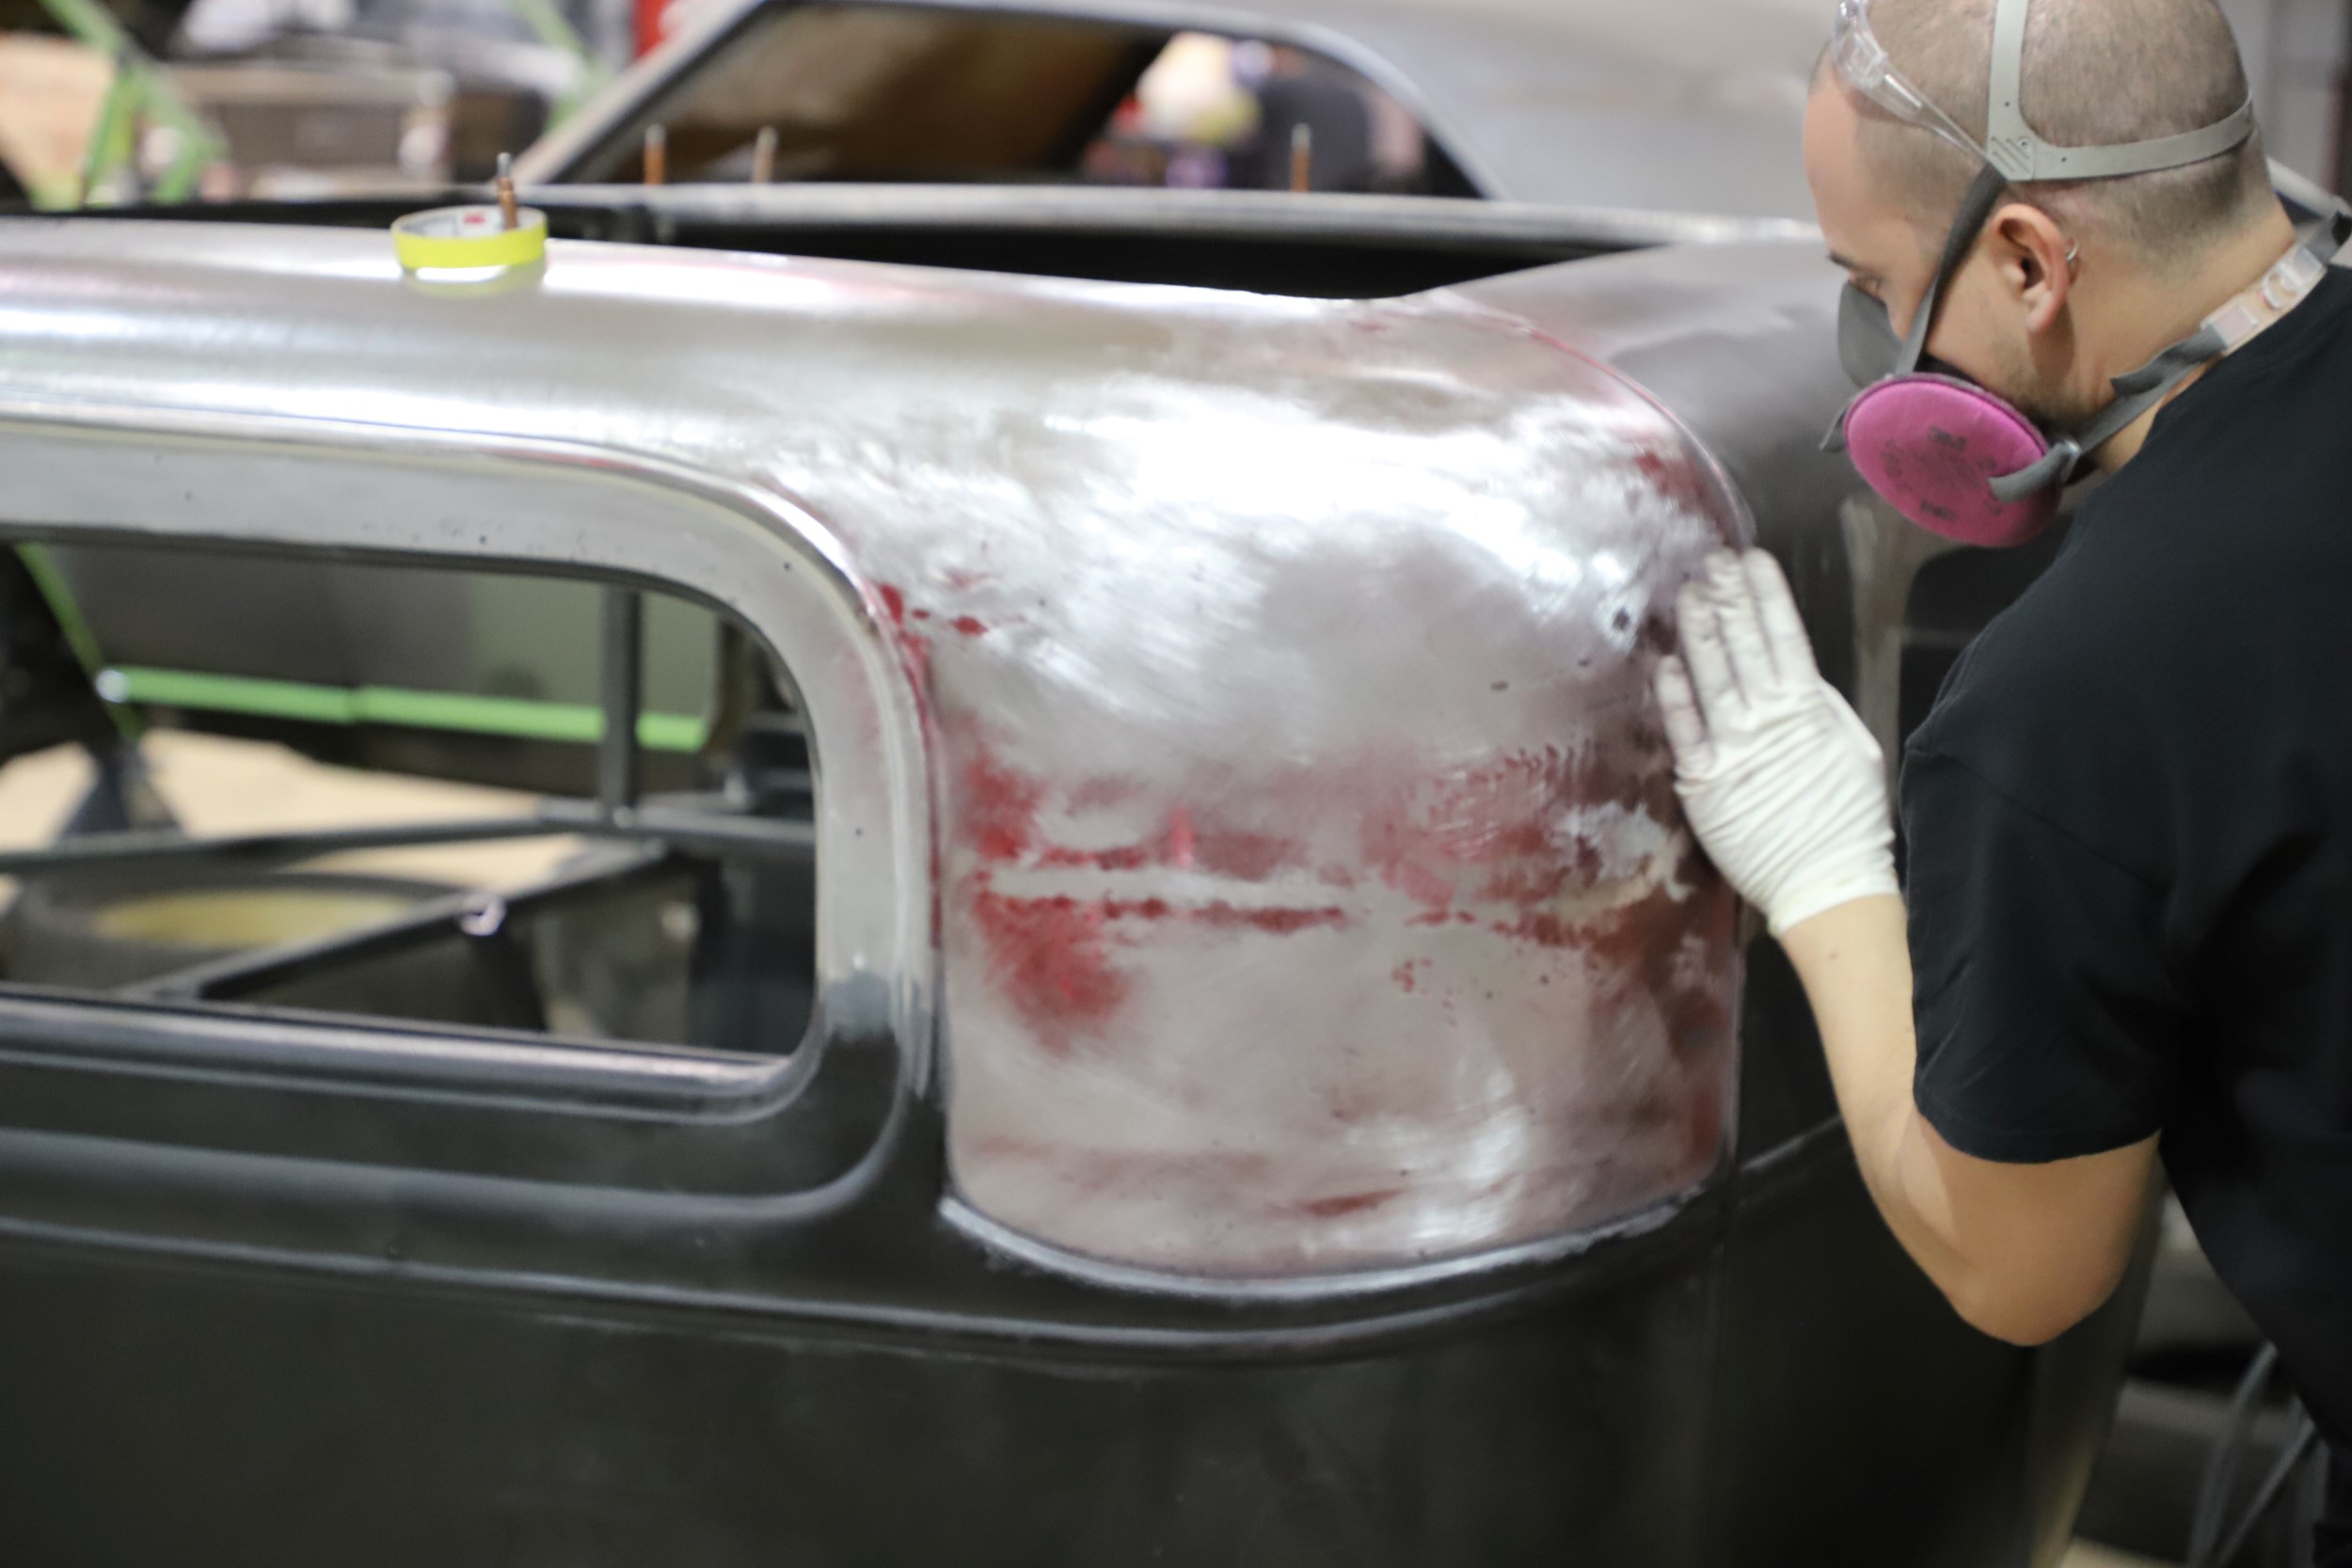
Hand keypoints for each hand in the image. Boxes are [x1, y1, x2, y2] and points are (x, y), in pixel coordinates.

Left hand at [1655, 549, 1898, 935]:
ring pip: (1710, 674)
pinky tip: (1665, 661)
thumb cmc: (1847, 818)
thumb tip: (1797, 672)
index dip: (1766, 593)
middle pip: (1743, 643)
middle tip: (1711, 558)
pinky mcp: (1702, 779)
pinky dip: (1674, 693)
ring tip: (1688, 591)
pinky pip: (1683, 727)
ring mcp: (1732, 746)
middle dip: (1728, 595)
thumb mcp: (1856, 747)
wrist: (1825, 883)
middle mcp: (1767, 717)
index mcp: (1809, 706)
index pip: (1784, 634)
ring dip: (1698, 628)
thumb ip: (1824, 706)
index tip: (1751, 557)